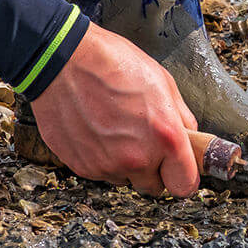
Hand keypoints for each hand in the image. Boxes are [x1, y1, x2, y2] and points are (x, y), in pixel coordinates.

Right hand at [28, 22, 201, 196]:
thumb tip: (187, 135)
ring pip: (125, 179)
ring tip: (114, 129)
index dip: (183, 176)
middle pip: (154, 187)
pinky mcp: (81, 166)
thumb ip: (180, 116)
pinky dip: (100, 158)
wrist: (60, 61)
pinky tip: (96, 130)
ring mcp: (107, 165)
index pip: (185, 184)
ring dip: (124, 163)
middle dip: (153, 169)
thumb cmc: (111, 63)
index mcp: (165, 137)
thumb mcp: (162, 80)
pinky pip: (99, 172)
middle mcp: (137, 158)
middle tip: (144, 143)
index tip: (179, 168)